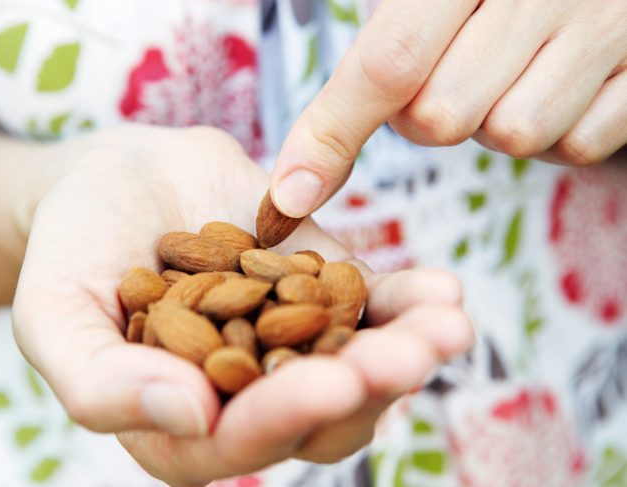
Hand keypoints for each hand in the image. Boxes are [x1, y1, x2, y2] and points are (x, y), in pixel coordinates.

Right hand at [13, 125, 472, 485]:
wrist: (112, 181)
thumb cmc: (71, 251)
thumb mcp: (57, 317)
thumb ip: (102, 383)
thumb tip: (192, 416)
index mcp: (182, 421)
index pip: (237, 442)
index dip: (283, 419)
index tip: (328, 383)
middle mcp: (246, 392)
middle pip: (318, 414)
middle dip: (368, 388)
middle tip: (412, 355)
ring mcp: (290, 339)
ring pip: (358, 363)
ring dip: (407, 349)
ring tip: (446, 324)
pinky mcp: (317, 286)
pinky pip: (368, 303)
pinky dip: (405, 300)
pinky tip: (440, 289)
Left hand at [270, 0, 626, 217]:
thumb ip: (380, 41)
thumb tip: (297, 163)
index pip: (388, 61)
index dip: (333, 132)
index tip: (291, 194)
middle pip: (442, 117)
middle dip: (426, 114)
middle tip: (448, 70)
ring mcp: (609, 27)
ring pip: (513, 135)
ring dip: (494, 120)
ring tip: (510, 69)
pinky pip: (577, 145)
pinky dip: (556, 132)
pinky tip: (559, 85)